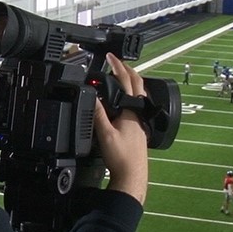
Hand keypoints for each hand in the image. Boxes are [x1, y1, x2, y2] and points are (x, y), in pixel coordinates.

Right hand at [92, 53, 149, 204]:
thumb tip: (92, 96)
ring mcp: (141, 121)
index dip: (118, 66)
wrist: (132, 175)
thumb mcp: (105, 134)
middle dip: (127, 70)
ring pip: (139, 94)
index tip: (110, 56)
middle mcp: (139, 113)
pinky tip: (122, 102)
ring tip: (119, 77)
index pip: (127, 81)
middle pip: (137, 84)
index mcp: (132, 111)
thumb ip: (97, 114)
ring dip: (130, 82)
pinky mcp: (139, 129)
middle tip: (116, 61)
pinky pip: (136, 104)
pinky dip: (130, 95)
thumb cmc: (121, 158)